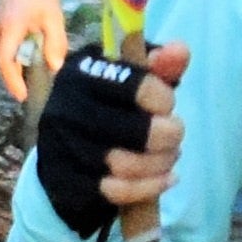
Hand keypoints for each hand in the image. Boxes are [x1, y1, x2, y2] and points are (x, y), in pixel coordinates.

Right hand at [0, 0, 72, 100]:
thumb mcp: (54, 19)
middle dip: (20, 78)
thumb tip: (54, 67)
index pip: (5, 61)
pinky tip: (33, 58)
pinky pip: (7, 51)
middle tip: (39, 90)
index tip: (23, 97)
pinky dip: (19, 58)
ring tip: (39, 74)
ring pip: (7, 58)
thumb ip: (56, 43)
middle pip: (6, 63)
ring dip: (21, 67)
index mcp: (10, 29)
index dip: (13, 81)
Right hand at [31, 40, 185, 240]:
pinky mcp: (65, 182)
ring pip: (127, 164)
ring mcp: (61, 148)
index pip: (138, 86)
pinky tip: (166, 179)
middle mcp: (65, 108)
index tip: (166, 106)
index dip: (165, 100)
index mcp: (82, 74)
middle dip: (170, 136)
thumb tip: (180, 51)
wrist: (64, 154)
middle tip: (175, 137)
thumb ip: (160, 66)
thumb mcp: (133, 81)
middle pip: (138, 130)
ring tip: (170, 157)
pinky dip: (150, 186)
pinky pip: (118, 191)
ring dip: (161, 163)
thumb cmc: (109, 109)